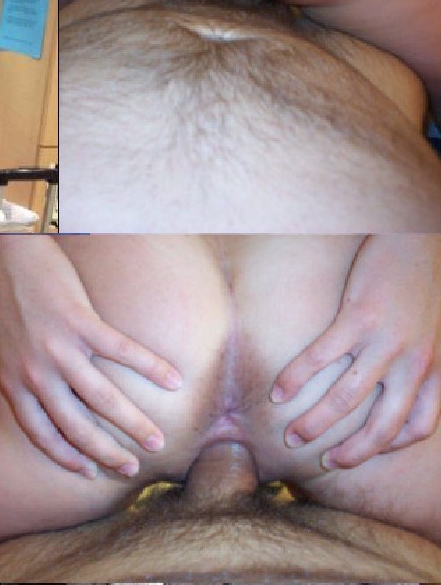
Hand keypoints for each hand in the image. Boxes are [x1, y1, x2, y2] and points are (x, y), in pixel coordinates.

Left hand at [0, 237, 182, 478]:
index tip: (87, 471)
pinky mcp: (82, 322)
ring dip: (134, 423)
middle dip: (107, 453)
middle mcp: (38, 372)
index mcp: (13, 380)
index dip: (65, 455)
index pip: (41, 431)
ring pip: (104, 399)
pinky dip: (151, 367)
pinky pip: (122, 352)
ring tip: (158, 441)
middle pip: (77, 425)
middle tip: (132, 468)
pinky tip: (175, 381)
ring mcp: (61, 348)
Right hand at [272, 235, 440, 468]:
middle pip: (381, 425)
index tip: (361, 452)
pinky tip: (278, 391)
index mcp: (435, 369)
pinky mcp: (358, 317)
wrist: (418, 240)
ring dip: (315, 423)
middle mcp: (415, 362)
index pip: (418, 426)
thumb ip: (418, 363)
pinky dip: (296, 379)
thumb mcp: (432, 333)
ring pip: (346, 398)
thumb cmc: (421, 285)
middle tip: (322, 462)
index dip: (389, 446)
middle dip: (350, 452)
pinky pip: (320, 358)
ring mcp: (386, 341)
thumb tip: (391, 389)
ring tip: (291, 436)